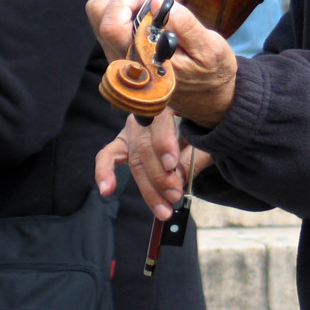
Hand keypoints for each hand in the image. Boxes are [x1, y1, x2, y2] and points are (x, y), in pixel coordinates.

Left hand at [88, 0, 239, 126]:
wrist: (209, 95)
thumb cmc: (211, 71)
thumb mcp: (209, 48)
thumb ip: (184, 25)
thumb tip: (157, 0)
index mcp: (142, 61)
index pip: (112, 26)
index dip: (126, 0)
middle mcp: (123, 59)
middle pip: (97, 13)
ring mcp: (118, 53)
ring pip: (97, 12)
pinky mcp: (121, 47)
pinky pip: (105, 17)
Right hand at [95, 112, 213, 219]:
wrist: (194, 117)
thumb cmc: (202, 127)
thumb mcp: (204, 139)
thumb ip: (193, 157)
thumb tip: (178, 180)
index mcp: (168, 100)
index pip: (160, 120)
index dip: (164, 143)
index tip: (171, 164)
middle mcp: (145, 111)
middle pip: (146, 146)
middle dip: (160, 176)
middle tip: (175, 196)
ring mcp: (132, 127)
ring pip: (135, 159)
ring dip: (148, 188)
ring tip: (162, 209)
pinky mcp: (122, 142)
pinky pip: (108, 155)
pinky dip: (104, 172)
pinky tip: (107, 189)